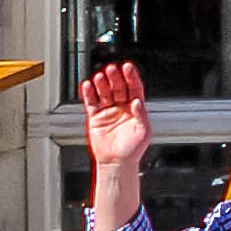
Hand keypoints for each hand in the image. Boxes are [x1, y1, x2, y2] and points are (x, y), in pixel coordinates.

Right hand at [83, 62, 153, 179]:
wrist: (117, 162)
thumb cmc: (133, 149)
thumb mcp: (143, 131)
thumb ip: (141, 115)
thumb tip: (138, 102)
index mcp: (136, 108)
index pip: (134, 88)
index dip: (131, 77)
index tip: (127, 67)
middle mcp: (122, 107)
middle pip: (118, 88)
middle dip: (115, 78)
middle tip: (111, 69)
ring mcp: (108, 111)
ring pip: (104, 93)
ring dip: (102, 84)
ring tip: (99, 76)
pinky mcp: (95, 118)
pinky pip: (91, 103)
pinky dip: (88, 94)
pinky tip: (87, 86)